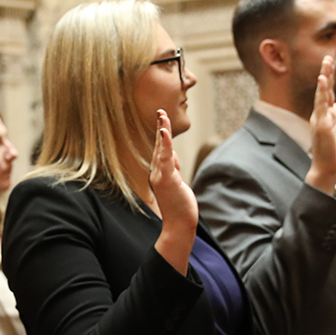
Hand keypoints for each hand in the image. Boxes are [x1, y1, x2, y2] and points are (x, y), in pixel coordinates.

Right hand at [149, 109, 199, 273]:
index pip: (160, 150)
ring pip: (160, 149)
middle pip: (158, 146)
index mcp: (159, 173)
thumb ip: (173, 168)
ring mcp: (160, 176)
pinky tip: (163, 131)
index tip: (161, 119)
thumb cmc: (179, 207)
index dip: (160, 133)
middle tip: (160, 110)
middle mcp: (156, 173)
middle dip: (159, 127)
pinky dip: (163, 143)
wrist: (179, 224)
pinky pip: (165, 158)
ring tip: (162, 115)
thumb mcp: (177, 183)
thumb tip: (172, 155)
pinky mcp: (167, 179)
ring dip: (161, 130)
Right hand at [306, 55, 335, 194]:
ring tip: (326, 63)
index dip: (330, 80)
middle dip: (326, 73)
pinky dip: (322, 92)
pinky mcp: (322, 124)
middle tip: (327, 57)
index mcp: (325, 117)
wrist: (327, 168)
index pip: (328, 95)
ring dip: (324, 78)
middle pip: (324, 91)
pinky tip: (323, 80)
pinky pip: (322, 105)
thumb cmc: (333, 153)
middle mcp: (320, 115)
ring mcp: (320, 119)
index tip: (330, 65)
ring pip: (322, 95)